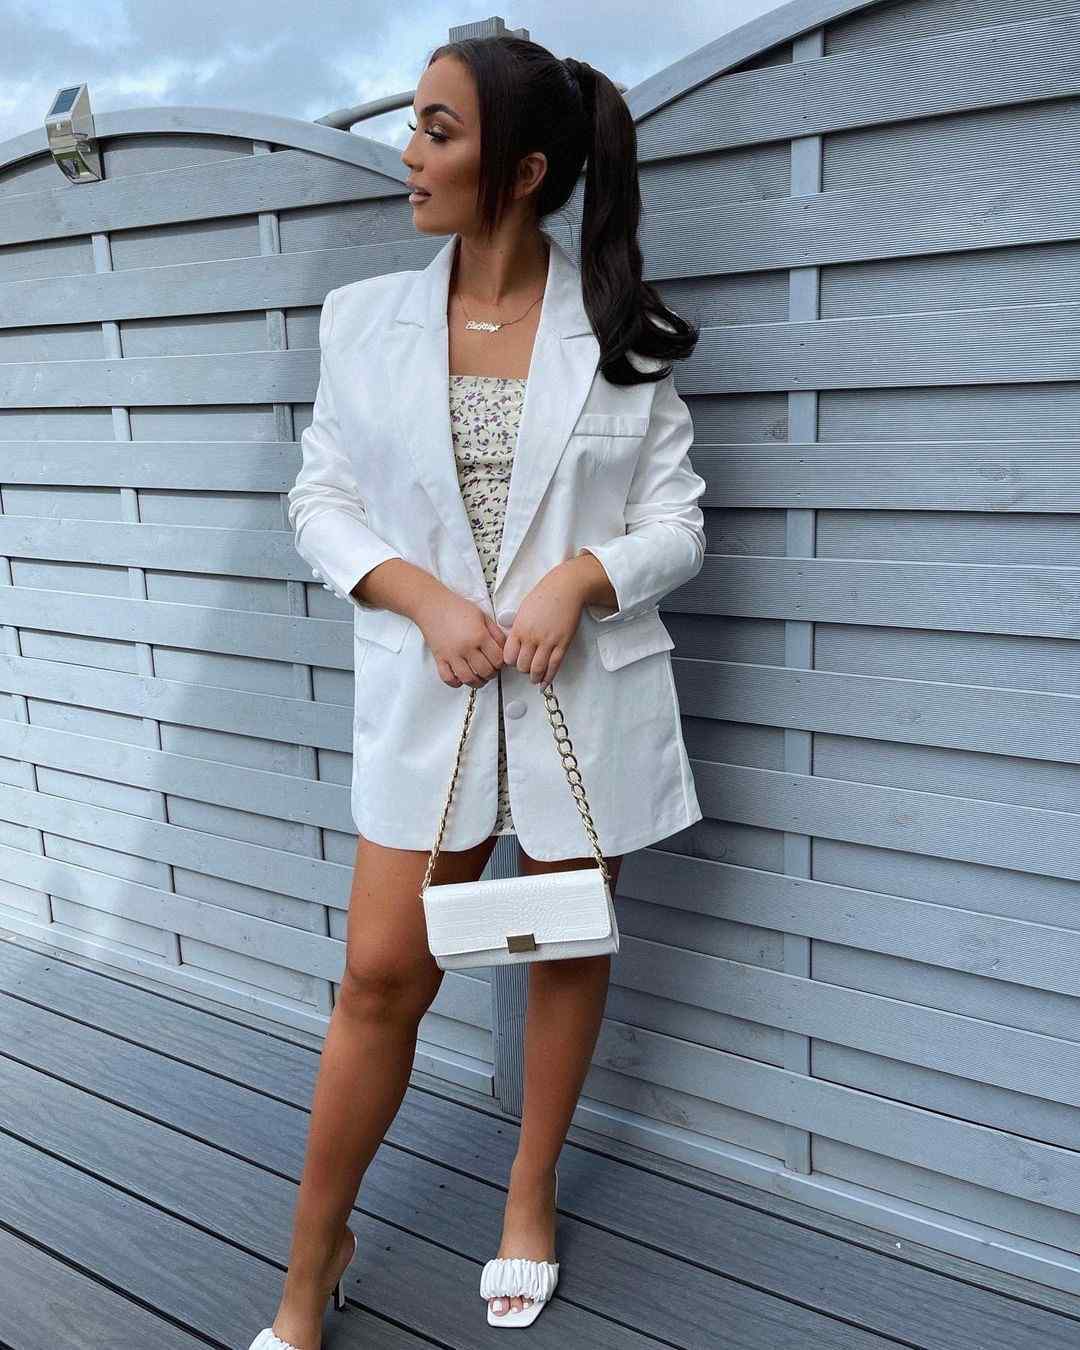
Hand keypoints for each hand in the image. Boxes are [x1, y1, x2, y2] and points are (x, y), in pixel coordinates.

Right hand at [415, 588, 507, 689]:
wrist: (432, 605)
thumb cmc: (456, 608)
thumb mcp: (482, 616)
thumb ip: (495, 633)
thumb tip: (504, 647)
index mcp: (479, 636)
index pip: (498, 659)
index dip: (502, 663)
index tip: (499, 661)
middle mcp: (466, 647)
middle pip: (485, 671)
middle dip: (491, 673)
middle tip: (491, 669)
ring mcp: (452, 655)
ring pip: (468, 679)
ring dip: (477, 682)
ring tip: (479, 677)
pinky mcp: (440, 658)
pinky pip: (448, 678)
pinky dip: (456, 682)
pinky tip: (461, 678)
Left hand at [502, 563, 585, 685]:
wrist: (566, 588)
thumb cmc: (545, 595)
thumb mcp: (523, 610)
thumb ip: (518, 628)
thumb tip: (515, 642)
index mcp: (519, 628)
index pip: (508, 656)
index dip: (510, 662)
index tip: (513, 662)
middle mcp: (532, 637)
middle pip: (521, 665)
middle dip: (522, 670)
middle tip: (525, 669)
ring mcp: (548, 642)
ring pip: (536, 669)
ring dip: (534, 677)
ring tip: (534, 678)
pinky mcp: (562, 644)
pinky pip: (554, 666)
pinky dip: (548, 678)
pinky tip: (545, 683)